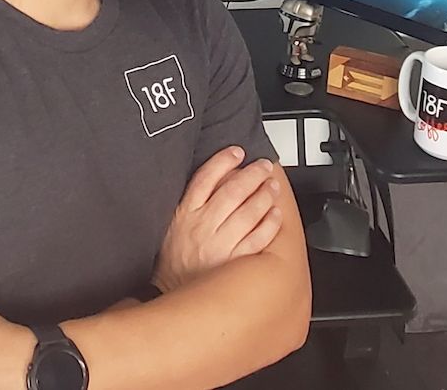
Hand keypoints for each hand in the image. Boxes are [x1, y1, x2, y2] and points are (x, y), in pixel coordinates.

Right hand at [153, 146, 282, 292]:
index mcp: (184, 214)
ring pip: (248, 212)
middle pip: (232, 192)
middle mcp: (201, 228)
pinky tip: (275, 213)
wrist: (170, 294)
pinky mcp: (233, 263)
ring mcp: (218, 246)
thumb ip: (191, 200)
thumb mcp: (173, 222)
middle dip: (252, 174)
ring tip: (272, 186)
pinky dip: (270, 223)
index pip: (205, 178)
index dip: (224, 160)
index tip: (237, 152)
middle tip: (264, 166)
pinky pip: (257, 239)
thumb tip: (218, 173)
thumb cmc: (174, 256)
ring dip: (265, 194)